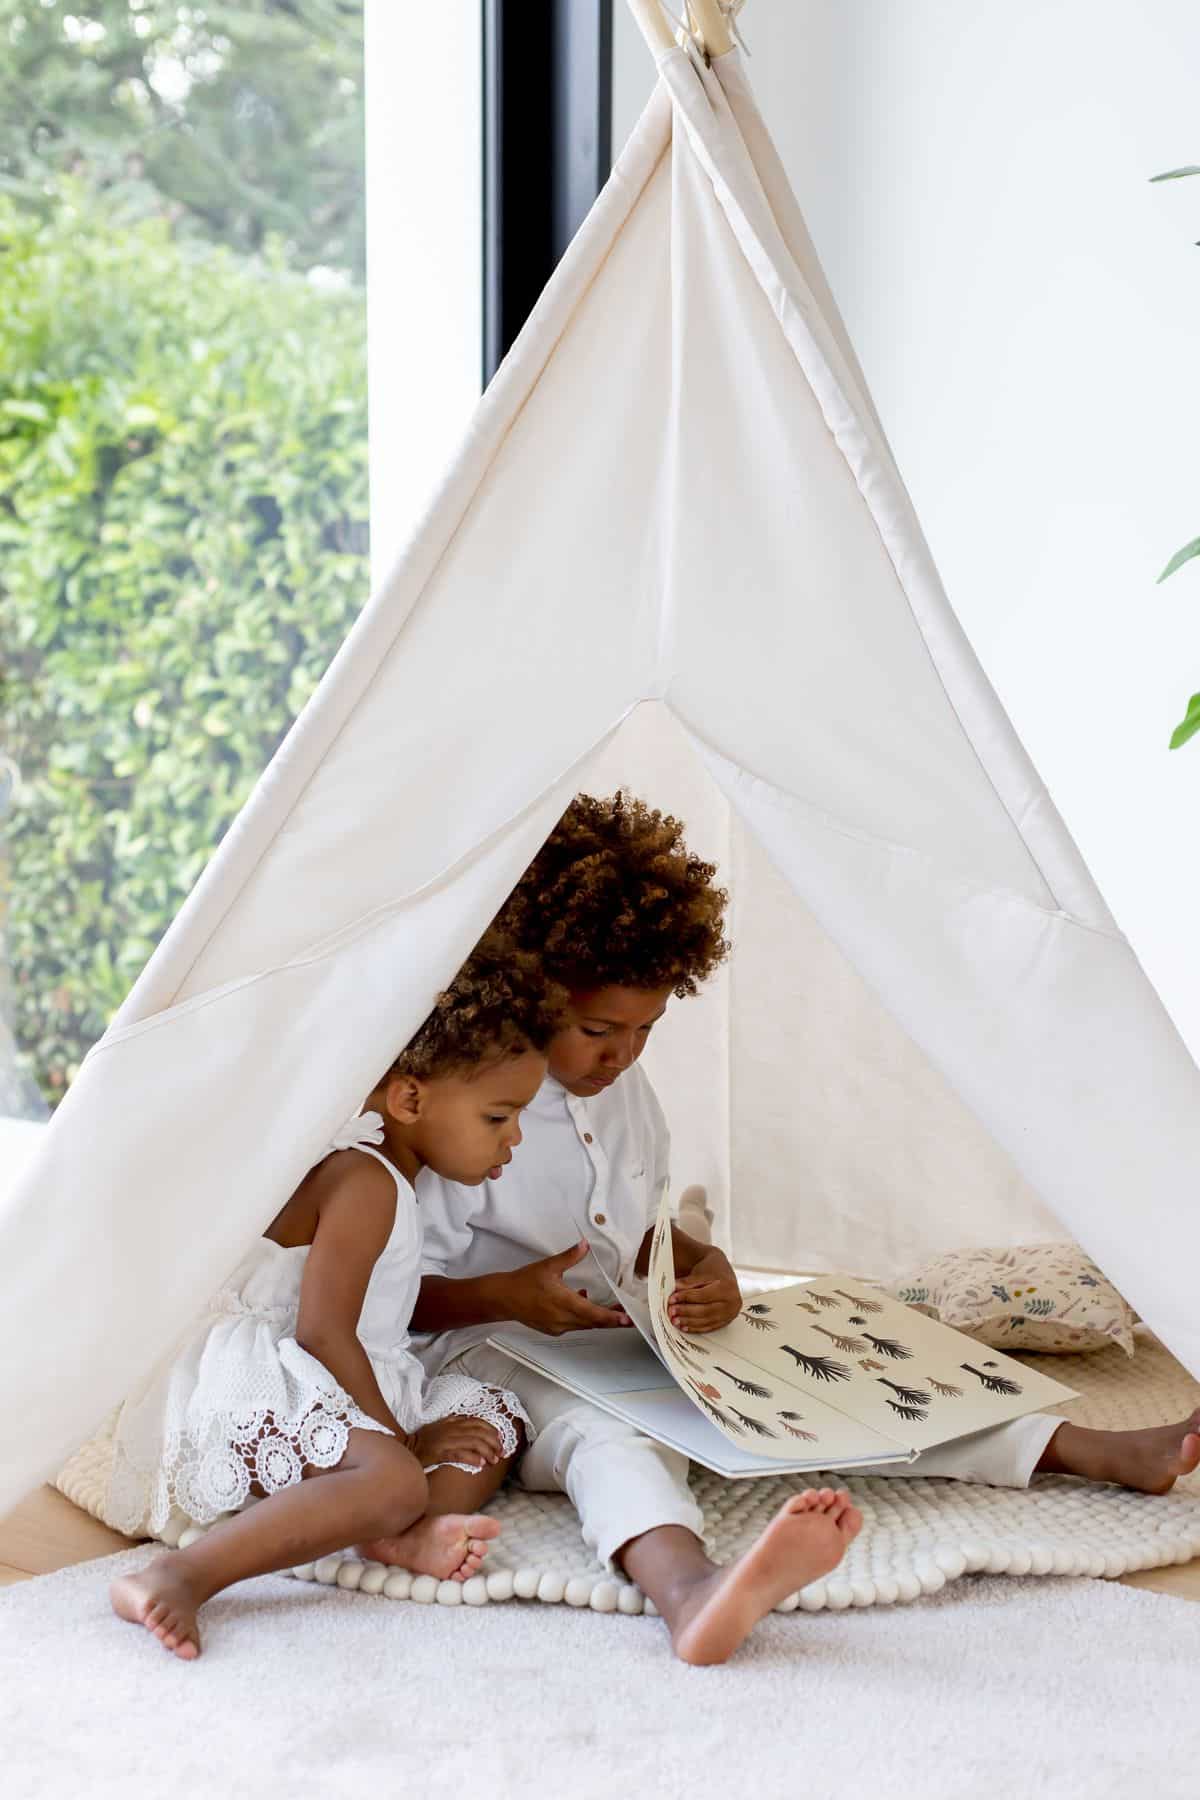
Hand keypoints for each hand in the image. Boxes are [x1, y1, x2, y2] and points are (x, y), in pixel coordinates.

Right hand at [411, 1415, 503, 1469]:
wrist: (405, 1447)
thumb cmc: (424, 1440)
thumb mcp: (441, 1427)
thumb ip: (456, 1425)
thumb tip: (475, 1430)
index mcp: (453, 1421)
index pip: (478, 1422)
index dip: (492, 1430)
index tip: (500, 1439)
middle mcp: (451, 1428)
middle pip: (479, 1432)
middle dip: (493, 1442)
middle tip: (501, 1453)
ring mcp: (446, 1440)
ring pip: (473, 1442)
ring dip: (487, 1451)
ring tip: (494, 1460)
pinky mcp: (439, 1452)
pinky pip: (460, 1454)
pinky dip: (473, 1458)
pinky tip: (481, 1464)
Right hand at [503, 1240, 632, 1335]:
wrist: (503, 1298)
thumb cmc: (524, 1282)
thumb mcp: (549, 1266)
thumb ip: (570, 1256)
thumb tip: (585, 1245)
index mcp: (565, 1303)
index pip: (595, 1314)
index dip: (612, 1318)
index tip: (626, 1319)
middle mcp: (563, 1319)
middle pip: (593, 1323)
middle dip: (610, 1319)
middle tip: (624, 1315)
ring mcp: (557, 1326)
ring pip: (584, 1325)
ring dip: (596, 1318)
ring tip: (608, 1310)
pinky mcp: (552, 1329)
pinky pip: (573, 1325)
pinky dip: (581, 1318)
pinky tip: (581, 1303)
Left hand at [667, 1250, 741, 1334]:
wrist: (723, 1273)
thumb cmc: (714, 1271)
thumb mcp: (701, 1271)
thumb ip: (688, 1282)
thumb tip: (675, 1290)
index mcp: (727, 1287)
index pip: (703, 1295)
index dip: (686, 1297)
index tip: (672, 1298)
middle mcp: (732, 1302)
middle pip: (705, 1310)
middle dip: (686, 1312)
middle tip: (672, 1311)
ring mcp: (730, 1313)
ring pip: (706, 1321)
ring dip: (689, 1322)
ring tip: (675, 1320)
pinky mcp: (726, 1321)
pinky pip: (709, 1327)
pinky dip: (695, 1327)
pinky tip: (685, 1325)